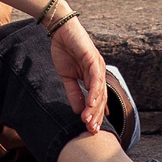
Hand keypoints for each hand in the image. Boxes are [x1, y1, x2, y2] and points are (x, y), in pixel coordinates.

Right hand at [49, 17, 107, 135]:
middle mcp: (98, 73)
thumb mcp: (67, 77)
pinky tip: (91, 104)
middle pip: (101, 99)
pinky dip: (94, 92)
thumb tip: (78, 111)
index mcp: (93, 77)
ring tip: (89, 121)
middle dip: (96, 115)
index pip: (97, 100)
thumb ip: (74, 93)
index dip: (95, 114)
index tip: (90, 129)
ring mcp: (97, 66)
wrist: (60, 30)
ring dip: (95, 108)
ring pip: (100, 91)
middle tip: (91, 131)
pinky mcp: (93, 59)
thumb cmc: (64, 51)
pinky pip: (95, 79)